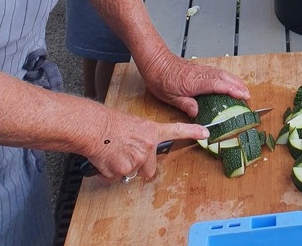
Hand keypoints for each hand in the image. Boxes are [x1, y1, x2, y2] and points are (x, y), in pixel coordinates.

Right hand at [79, 104, 208, 182]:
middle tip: (126, 153)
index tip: (206, 133)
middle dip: (140, 166)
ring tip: (114, 152)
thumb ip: (144, 139)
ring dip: (123, 168)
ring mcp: (137, 159)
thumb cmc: (111, 124)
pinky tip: (107, 159)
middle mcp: (148, 146)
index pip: (177, 130)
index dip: (192, 132)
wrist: (95, 129)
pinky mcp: (123, 170)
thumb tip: (143, 152)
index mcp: (151, 131)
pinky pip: (118, 178)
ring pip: (133, 173)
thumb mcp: (134, 126)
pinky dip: (111, 172)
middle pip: (149, 168)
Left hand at [139, 49, 249, 118]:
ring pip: (222, 73)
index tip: (243, 95)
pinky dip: (227, 77)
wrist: (155, 61)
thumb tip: (197, 113)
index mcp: (194, 82)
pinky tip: (229, 81)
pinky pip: (217, 72)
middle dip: (238, 86)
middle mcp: (201, 74)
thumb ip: (185, 104)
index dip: (232, 90)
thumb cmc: (160, 79)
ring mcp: (201, 69)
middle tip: (248, 96)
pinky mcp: (200, 68)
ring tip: (244, 89)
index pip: (218, 85)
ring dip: (234, 80)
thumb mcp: (170, 97)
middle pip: (224, 78)